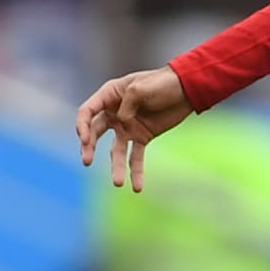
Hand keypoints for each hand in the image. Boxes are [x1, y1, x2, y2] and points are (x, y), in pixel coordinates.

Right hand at [75, 65, 193, 191]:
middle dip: (89, 147)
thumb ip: (127, 104)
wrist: (187, 89)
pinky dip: (136, 171)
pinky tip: (137, 187)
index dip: (82, 126)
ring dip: (115, 167)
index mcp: (109, 95)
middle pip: (95, 132)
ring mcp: (127, 127)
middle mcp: (114, 113)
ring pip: (115, 150)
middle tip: (87, 161)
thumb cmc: (162, 82)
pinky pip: (136, 157)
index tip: (85, 139)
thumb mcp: (141, 88)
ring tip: (117, 183)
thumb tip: (122, 121)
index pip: (87, 112)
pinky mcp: (142, 137)